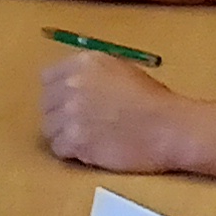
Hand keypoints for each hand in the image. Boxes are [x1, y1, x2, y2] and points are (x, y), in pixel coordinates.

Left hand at [39, 52, 192, 172]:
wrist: (169, 127)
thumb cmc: (154, 100)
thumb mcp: (122, 70)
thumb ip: (93, 73)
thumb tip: (73, 83)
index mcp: (84, 63)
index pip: (47, 78)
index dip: (57, 92)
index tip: (67, 102)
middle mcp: (72, 84)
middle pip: (46, 103)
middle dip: (59, 114)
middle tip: (79, 124)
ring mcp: (71, 113)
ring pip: (49, 127)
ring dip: (63, 134)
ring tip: (85, 139)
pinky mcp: (76, 140)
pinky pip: (58, 148)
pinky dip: (70, 152)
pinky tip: (88, 151)